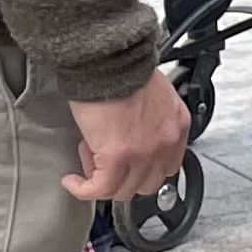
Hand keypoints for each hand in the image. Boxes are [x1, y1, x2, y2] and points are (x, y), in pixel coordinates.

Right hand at [63, 73, 191, 203]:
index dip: (142, 168)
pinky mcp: (118, 158)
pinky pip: (100, 189)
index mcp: (178, 125)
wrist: (109, 61)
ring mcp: (145, 153)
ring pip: (123, 190)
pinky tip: (73, 181)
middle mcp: (166, 142)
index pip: (168, 166)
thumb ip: (152, 120)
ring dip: (101, 180)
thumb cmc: (125, 70)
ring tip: (87, 157)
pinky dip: (83, 189)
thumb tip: (134, 135)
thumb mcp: (154, 96)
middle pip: (147, 183)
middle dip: (122, 176)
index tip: (126, 163)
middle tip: (103, 159)